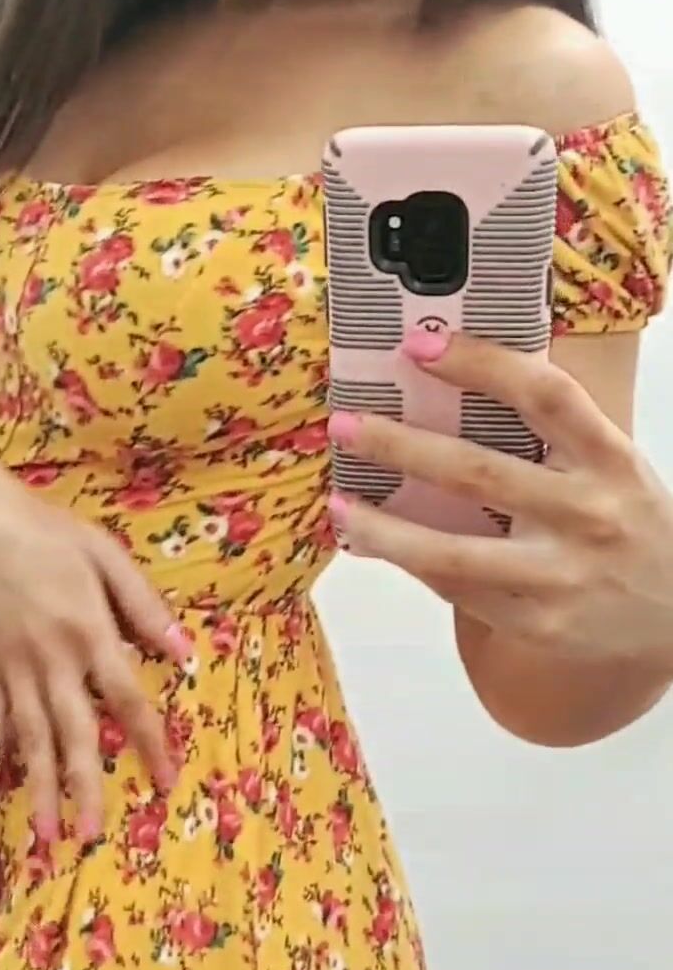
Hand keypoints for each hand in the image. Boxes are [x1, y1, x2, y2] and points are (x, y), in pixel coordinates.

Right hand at [0, 454, 189, 843]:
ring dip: (38, 787)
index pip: (127, 699)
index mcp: (89, 631)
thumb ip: (143, 605)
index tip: (164, 781)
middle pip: (74, 732)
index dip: (148, 743)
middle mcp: (50, 659)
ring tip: (47, 834)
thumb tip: (184, 651)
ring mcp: (12, 666)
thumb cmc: (44, 529)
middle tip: (91, 835)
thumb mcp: (106, 554)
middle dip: (84, 786)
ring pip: (29, 737)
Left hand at [327, 329, 672, 673]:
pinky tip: (374, 545)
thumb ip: (555, 434)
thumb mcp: (614, 466)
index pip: (545, 395)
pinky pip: (459, 592)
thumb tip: (459, 387)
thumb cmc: (631, 526)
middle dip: (402, 446)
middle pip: (480, 472)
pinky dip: (411, 565)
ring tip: (338, 504)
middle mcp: (587, 513)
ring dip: (384, 528)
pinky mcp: (539, 624)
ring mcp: (561, 575)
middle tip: (346, 424)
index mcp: (609, 458)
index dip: (481, 363)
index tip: (420, 346)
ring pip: (453, 551)